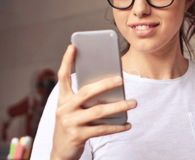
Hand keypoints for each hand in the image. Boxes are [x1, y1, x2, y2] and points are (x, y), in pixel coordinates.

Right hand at [51, 45, 136, 159]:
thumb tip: (110, 87)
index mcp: (62, 99)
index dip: (67, 61)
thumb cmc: (72, 124)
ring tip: (133, 102)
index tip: (73, 46)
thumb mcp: (73, 110)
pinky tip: (128, 124)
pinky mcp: (78, 136)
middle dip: (105, 84)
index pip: (63, 76)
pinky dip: (117, 127)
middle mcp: (64, 109)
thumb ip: (85, 99)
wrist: (61, 151)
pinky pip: (102, 129)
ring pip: (98, 111)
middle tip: (121, 79)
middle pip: (86, 92)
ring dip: (118, 106)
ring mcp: (70, 123)